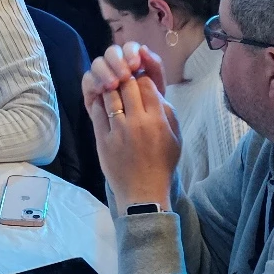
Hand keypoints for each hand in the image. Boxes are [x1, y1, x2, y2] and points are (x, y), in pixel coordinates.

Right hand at [80, 44, 167, 111]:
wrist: (143, 135)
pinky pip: (88, 79)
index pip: (129, 47)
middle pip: (112, 52)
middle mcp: (116, 66)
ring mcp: (103, 77)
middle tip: (125, 76)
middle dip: (118, 61)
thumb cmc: (153, 111)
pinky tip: (102, 90)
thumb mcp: (158, 88)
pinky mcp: (92, 90)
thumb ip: (155, 68)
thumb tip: (144, 49)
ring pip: (98, 63)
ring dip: (105, 71)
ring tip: (113, 85)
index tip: (136, 64)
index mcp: (133, 62)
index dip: (131, 52)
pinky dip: (94, 81)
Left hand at [87, 73, 181, 211]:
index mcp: (157, 121)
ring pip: (110, 95)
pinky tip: (103, 103)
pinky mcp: (103, 140)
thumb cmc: (162, 165)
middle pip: (127, 85)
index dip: (142, 79)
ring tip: (113, 90)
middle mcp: (137, 122)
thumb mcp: (176, 138)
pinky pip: (97, 112)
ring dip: (111, 89)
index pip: (146, 84)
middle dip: (125, 80)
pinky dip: (99, 103)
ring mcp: (118, 131)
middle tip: (124, 82)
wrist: (143, 194)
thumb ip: (168, 113)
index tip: (139, 83)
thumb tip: (154, 91)